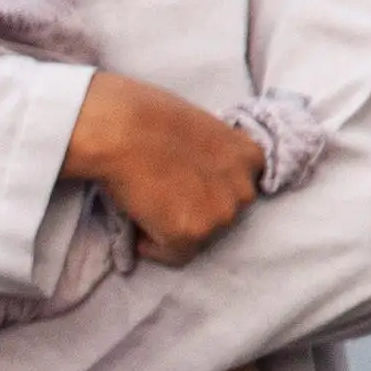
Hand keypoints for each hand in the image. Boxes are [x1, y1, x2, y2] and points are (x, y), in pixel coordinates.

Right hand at [65, 70, 261, 264]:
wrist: (120, 128)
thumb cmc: (148, 115)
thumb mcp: (203, 126)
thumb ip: (214, 154)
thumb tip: (198, 173)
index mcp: (250, 158)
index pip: (236, 188)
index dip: (209, 188)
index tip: (187, 185)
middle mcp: (244, 191)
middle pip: (221, 215)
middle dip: (196, 209)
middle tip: (164, 194)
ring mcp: (220, 216)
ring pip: (199, 238)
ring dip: (176, 227)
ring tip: (149, 202)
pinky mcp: (191, 235)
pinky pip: (172, 255)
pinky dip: (152, 244)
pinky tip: (138, 217)